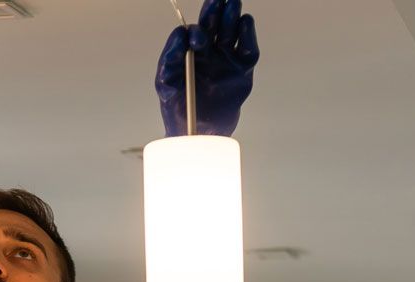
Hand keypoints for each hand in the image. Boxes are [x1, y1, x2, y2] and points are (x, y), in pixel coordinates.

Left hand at [156, 0, 258, 137]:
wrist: (199, 135)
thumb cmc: (179, 110)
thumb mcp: (166, 86)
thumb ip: (169, 61)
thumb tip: (179, 36)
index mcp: (189, 55)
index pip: (193, 34)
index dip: (195, 32)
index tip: (197, 37)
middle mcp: (208, 54)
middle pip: (213, 26)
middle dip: (215, 12)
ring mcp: (226, 60)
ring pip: (231, 31)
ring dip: (231, 17)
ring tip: (232, 4)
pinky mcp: (242, 71)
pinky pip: (248, 49)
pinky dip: (248, 35)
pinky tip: (245, 22)